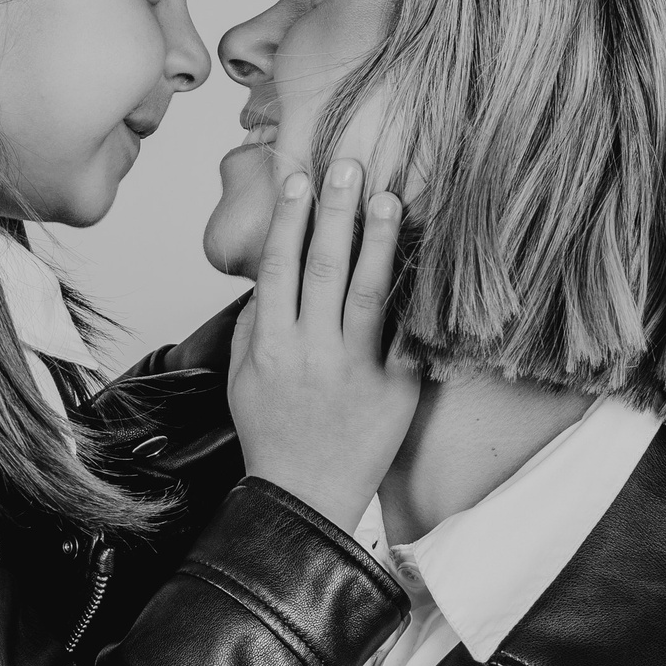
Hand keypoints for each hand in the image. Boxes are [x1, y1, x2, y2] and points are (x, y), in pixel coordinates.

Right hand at [228, 159, 419, 532]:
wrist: (304, 498)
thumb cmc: (271, 436)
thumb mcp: (241, 380)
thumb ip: (253, 325)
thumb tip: (269, 275)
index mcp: (269, 347)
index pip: (278, 269)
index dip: (289, 220)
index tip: (300, 179)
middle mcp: (309, 353)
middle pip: (322, 268)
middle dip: (334, 213)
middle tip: (347, 167)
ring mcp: (353, 372)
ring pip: (366, 293)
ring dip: (378, 241)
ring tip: (388, 197)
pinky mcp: (393, 391)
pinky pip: (403, 334)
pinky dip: (413, 295)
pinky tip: (424, 258)